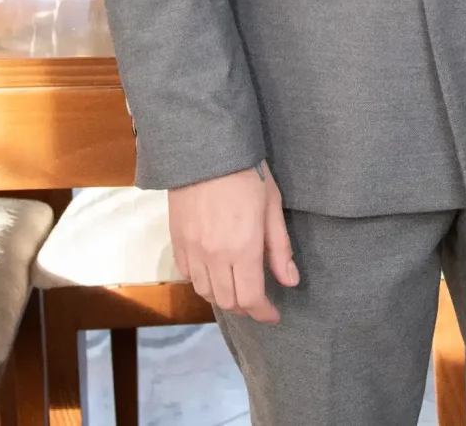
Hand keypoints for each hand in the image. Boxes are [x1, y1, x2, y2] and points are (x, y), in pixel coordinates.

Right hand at [169, 162, 298, 321]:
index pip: (250, 299)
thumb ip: (280, 248)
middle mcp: (213, 256)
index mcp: (242, 249)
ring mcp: (191, 250)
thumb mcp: (272, 207)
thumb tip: (290, 281)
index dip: (263, 313)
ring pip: (205, 292)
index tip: (273, 316)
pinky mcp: (176, 241)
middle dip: (245, 307)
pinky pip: (187, 274)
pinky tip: (214, 272)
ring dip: (223, 296)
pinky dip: (202, 281)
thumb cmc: (247, 173)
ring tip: (237, 288)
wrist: (206, 149)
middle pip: (227, 301)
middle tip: (258, 301)